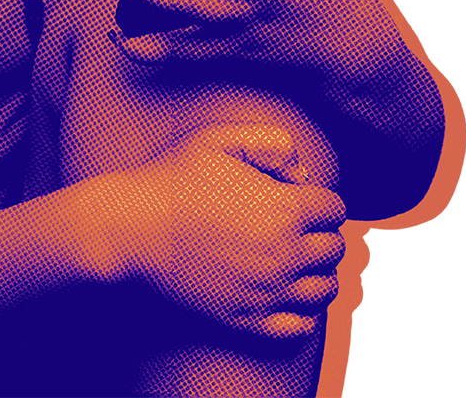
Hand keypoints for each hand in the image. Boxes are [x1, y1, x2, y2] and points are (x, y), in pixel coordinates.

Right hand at [71, 125, 346, 337]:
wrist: (130, 228)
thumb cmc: (171, 178)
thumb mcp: (216, 138)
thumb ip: (270, 140)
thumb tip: (303, 174)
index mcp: (284, 209)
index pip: (335, 209)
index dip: (318, 198)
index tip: (295, 196)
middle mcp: (285, 255)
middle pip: (335, 249)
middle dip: (321, 233)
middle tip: (293, 224)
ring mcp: (268, 292)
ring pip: (327, 289)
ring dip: (318, 271)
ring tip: (292, 257)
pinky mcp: (248, 320)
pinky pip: (300, 326)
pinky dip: (303, 311)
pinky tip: (284, 291)